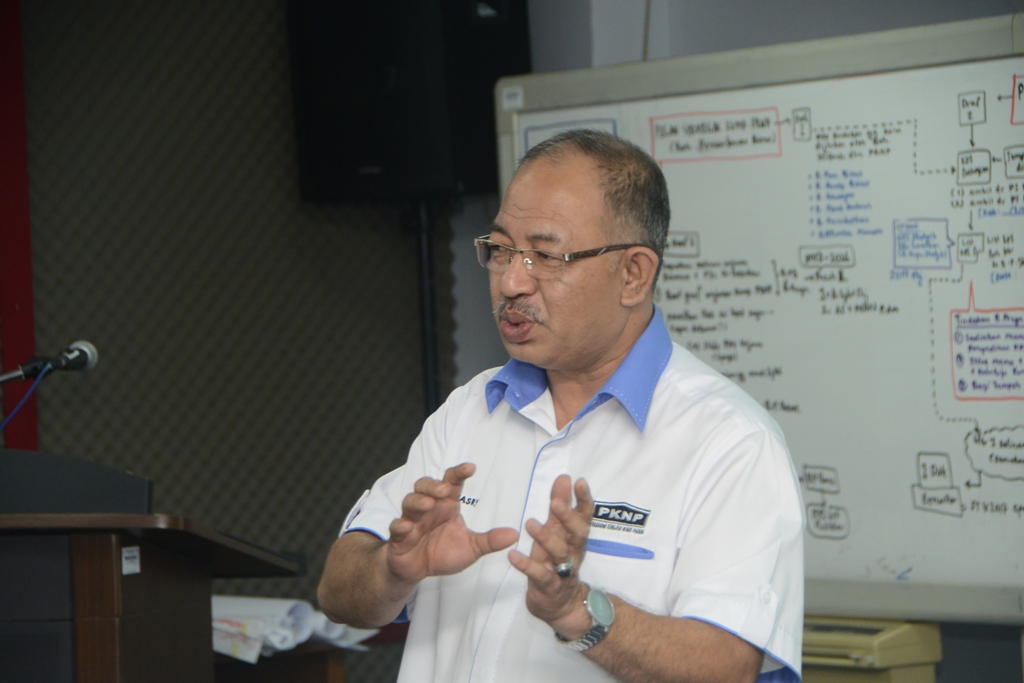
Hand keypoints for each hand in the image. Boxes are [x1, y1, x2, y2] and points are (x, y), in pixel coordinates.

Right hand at [386, 463, 518, 583]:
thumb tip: (514, 534)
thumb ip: (490, 540)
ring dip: (418, 501)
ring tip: (428, 505)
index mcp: (446, 505)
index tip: (471, 468)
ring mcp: (412, 520)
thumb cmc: (442, 552)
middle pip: (426, 486)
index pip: (451, 482)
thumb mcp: (471, 548)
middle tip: (444, 489)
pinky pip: (397, 527)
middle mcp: (428, 508)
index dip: (459, 473)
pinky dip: (400, 526)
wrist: (417, 571)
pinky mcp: (400, 537)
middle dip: (433, 485)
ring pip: (410, 501)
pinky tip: (406, 527)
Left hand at [508, 475, 594, 637]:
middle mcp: (573, 553)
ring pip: (559, 554)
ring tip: (530, 524)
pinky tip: (513, 556)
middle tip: (555, 502)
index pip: (585, 517)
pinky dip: (526, 565)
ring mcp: (562, 572)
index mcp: (576, 538)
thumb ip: (559, 507)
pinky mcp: (548, 587)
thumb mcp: (558, 533)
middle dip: (567, 517)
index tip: (578, 481)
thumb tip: (563, 478)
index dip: (584, 500)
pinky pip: (539, 575)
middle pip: (577, 534)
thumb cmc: (556, 563)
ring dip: (546, 538)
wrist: (561, 606)